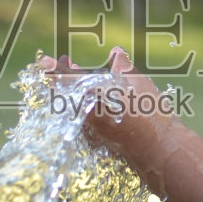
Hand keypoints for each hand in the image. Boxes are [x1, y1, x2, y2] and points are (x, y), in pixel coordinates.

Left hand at [41, 47, 168, 157]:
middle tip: (67, 62)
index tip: (44, 61)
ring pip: (73, 106)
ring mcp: (89, 129)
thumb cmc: (148, 113)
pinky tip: (92, 98)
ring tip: (78, 75)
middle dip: (64, 76)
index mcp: (91, 95)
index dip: (54, 68)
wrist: (158, 150)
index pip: (65, 78)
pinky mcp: (96, 140)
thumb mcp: (138, 82)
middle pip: (66, 93)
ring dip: (73, 89)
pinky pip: (81, 118)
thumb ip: (122, 65)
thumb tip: (115, 51)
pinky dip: (82, 104)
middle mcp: (84, 113)